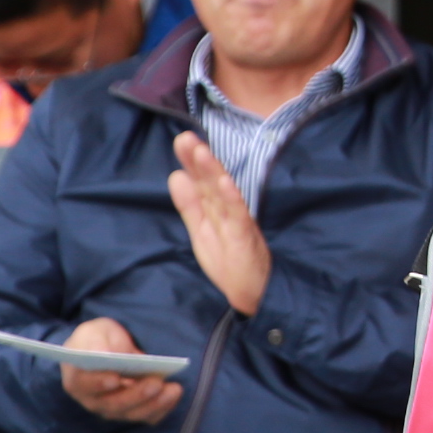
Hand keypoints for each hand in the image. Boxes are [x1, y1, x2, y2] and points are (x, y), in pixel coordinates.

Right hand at [58, 319, 184, 424]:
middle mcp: (94, 400)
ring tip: (173, 389)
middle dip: (137, 394)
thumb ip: (94, 342)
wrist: (108, 349)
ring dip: (154, 404)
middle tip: (156, 381)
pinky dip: (163, 408)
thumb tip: (102, 354)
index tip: (115, 378)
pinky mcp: (133, 412)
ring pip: (133, 413)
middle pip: (114, 404)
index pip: (85, 385)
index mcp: (78, 379)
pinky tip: (174, 395)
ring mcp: (114, 409)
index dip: (99, 383)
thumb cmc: (98, 340)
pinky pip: (148, 416)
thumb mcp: (93, 331)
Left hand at [169, 134, 270, 315]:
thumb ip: (190, 205)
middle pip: (211, 182)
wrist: (256, 293)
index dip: (191, 162)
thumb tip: (176, 175)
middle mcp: (226, 212)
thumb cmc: (230, 263)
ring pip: (223, 194)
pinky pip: (238, 216)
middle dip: (199, 160)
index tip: (182, 140)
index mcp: (214, 210)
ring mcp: (237, 223)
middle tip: (186, 138)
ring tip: (201, 152)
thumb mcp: (202, 232)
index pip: (201, 182)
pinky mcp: (245, 237)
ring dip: (213, 172)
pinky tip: (225, 182)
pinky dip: (232, 199)